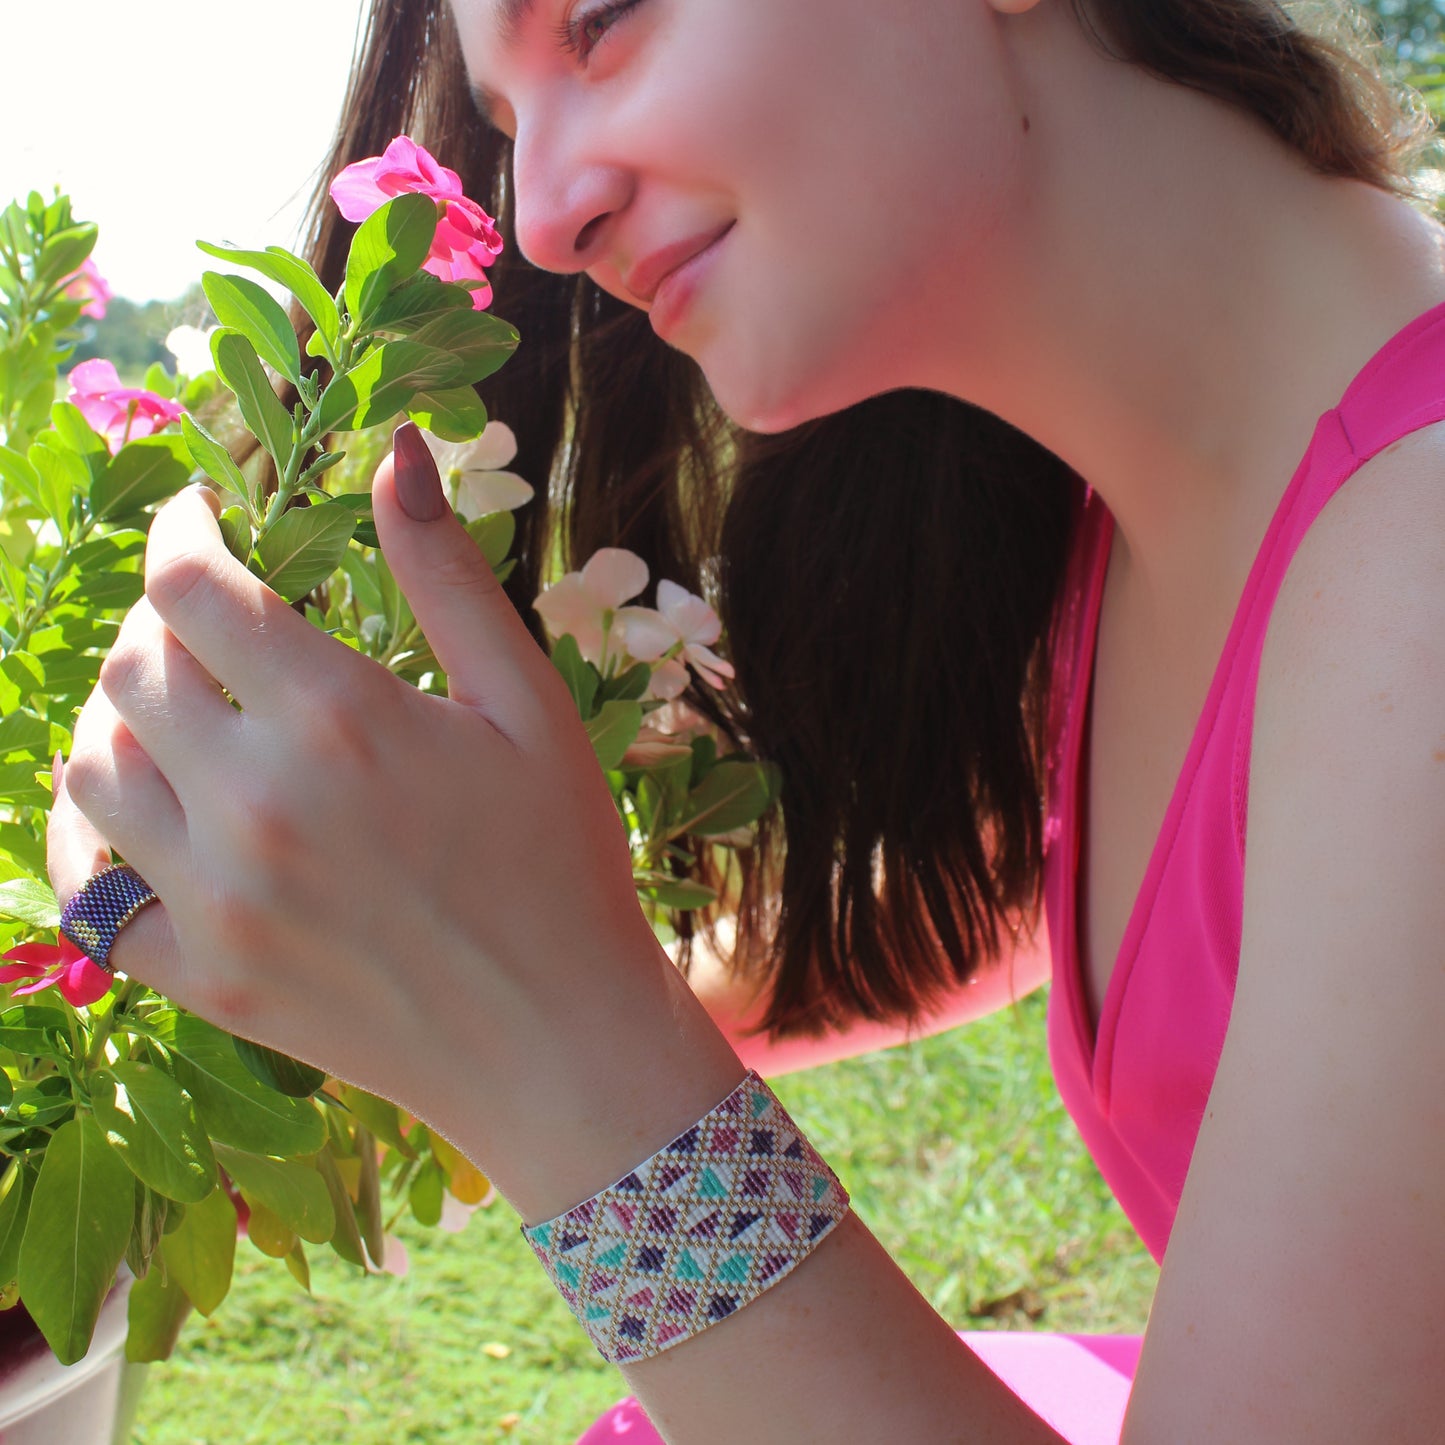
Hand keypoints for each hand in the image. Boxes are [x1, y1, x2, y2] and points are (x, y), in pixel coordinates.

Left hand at [50, 429, 740, 1214]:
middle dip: (159, 619)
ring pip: (91, 768)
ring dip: (118, 718)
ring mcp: (216, 898)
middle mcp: (253, 800)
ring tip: (174, 708)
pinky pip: (87, 894)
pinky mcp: (200, 977)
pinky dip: (89, 840)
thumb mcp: (526, 702)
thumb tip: (402, 447)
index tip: (202, 518)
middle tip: (206, 618)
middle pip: (131, 668)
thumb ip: (447, 572)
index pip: (192, 587)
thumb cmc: (561, 858)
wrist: (558, 1035)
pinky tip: (133, 815)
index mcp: (337, 717)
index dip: (183, 532)